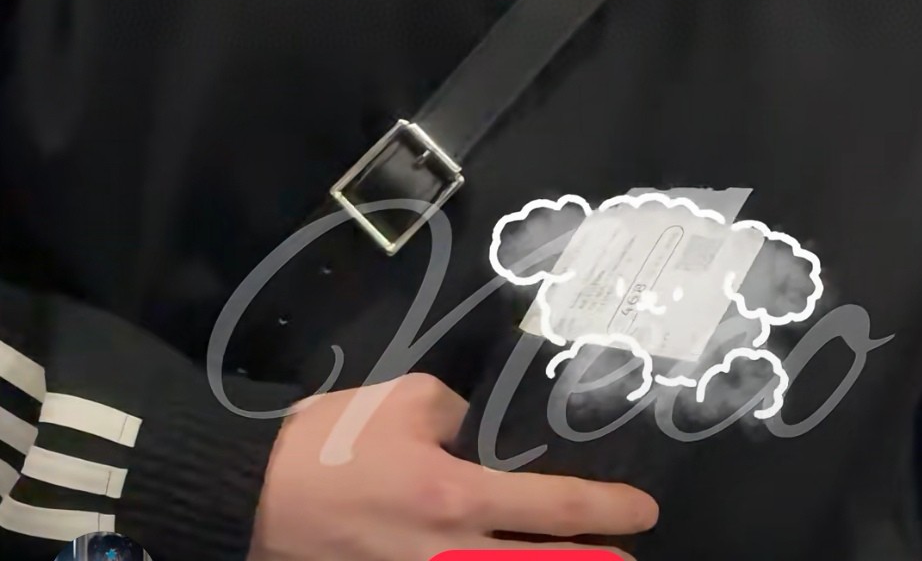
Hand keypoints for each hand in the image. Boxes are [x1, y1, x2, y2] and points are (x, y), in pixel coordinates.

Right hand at [249, 374, 658, 560]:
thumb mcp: (403, 400)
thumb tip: (478, 434)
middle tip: (627, 560)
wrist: (255, 497)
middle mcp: (450, 557)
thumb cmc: (332, 442)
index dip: (608, 510)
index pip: (554, 509)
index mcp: (456, 498)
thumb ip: (458, 413)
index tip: (643, 510)